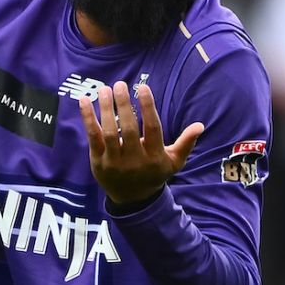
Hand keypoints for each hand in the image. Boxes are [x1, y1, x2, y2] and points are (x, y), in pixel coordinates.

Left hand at [79, 82, 203, 207]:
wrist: (133, 200)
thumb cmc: (155, 173)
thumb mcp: (174, 161)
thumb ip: (186, 143)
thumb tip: (200, 125)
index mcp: (154, 157)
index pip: (152, 129)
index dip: (148, 107)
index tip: (142, 87)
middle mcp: (134, 161)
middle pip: (129, 129)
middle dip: (124, 105)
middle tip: (120, 84)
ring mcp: (114, 162)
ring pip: (109, 133)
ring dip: (105, 109)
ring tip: (105, 89)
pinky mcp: (98, 162)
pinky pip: (92, 138)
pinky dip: (88, 119)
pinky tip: (84, 101)